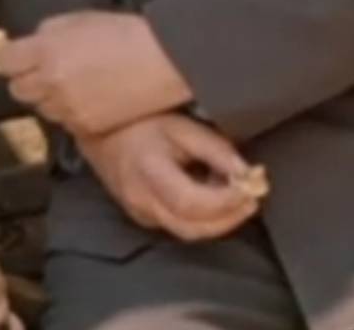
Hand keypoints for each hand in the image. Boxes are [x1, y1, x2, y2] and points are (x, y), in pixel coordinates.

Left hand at [0, 11, 191, 135]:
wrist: (163, 61)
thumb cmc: (124, 33)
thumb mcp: (78, 19)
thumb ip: (46, 33)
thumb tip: (30, 46)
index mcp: (45, 51)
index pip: (4, 61)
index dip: (12, 58)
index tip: (21, 55)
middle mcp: (50, 83)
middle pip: (17, 90)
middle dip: (27, 79)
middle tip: (47, 70)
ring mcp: (67, 109)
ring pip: (41, 108)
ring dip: (49, 98)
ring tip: (73, 84)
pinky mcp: (85, 127)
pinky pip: (65, 122)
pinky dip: (70, 112)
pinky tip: (89, 98)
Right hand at [76, 113, 266, 241]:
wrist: (99, 130)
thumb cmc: (140, 121)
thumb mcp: (181, 126)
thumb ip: (215, 150)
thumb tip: (248, 174)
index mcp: (148, 172)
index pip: (193, 203)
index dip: (226, 202)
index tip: (252, 187)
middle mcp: (141, 200)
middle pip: (192, 228)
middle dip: (229, 218)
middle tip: (253, 197)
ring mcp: (139, 213)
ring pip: (188, 232)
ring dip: (218, 221)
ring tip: (237, 197)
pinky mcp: (142, 218)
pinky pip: (179, 226)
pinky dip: (202, 219)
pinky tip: (213, 198)